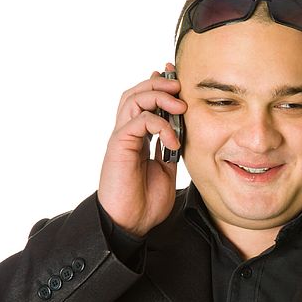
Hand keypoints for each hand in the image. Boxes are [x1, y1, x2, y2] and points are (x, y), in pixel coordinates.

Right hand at [97, 62, 186, 236]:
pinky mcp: (119, 146)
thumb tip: (182, 134)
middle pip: (136, 93)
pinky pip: (138, 121)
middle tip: (180, 86)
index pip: (145, 102)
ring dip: (158, 96)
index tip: (178, 77)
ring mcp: (121, 138)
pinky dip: (160, 125)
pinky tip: (173, 140)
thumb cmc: (146, 202)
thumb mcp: (167, 171)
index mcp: (138, 138)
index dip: (159, 87)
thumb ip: (171, 150)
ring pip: (133, 99)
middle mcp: (127, 134)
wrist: (131, 224)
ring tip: (180, 106)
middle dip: (159, 84)